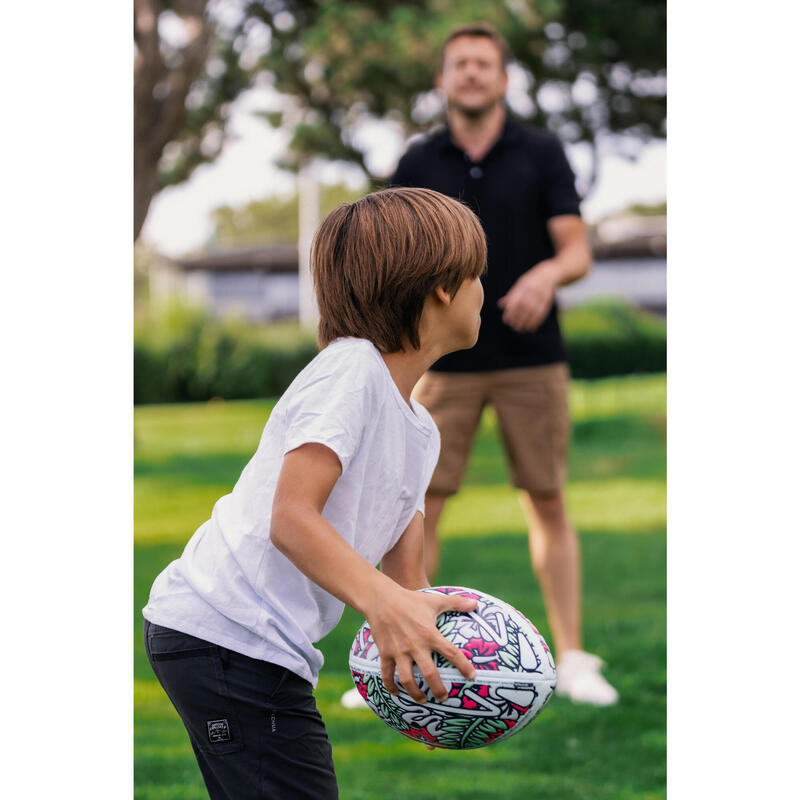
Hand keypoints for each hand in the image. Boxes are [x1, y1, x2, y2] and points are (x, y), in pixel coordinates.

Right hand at [365, 587, 477, 703]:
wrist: (381, 599)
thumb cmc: (411, 600)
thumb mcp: (435, 600)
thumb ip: (456, 603)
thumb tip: (476, 604)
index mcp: (429, 634)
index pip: (451, 653)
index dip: (463, 666)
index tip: (472, 677)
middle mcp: (415, 645)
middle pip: (429, 674)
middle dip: (438, 690)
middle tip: (444, 698)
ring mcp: (398, 651)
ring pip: (407, 680)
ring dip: (415, 693)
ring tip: (423, 700)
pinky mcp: (385, 653)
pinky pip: (387, 674)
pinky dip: (391, 686)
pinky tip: (396, 694)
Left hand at [497, 261, 558, 331]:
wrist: (550, 274)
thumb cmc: (531, 281)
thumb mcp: (520, 284)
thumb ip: (511, 295)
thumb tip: (500, 305)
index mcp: (523, 286)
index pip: (515, 300)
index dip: (510, 311)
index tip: (506, 320)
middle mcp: (532, 291)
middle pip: (524, 306)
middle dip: (517, 318)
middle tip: (512, 326)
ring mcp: (541, 296)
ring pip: (533, 311)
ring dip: (526, 322)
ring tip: (520, 329)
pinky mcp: (547, 301)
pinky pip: (542, 312)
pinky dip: (536, 321)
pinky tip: (531, 328)